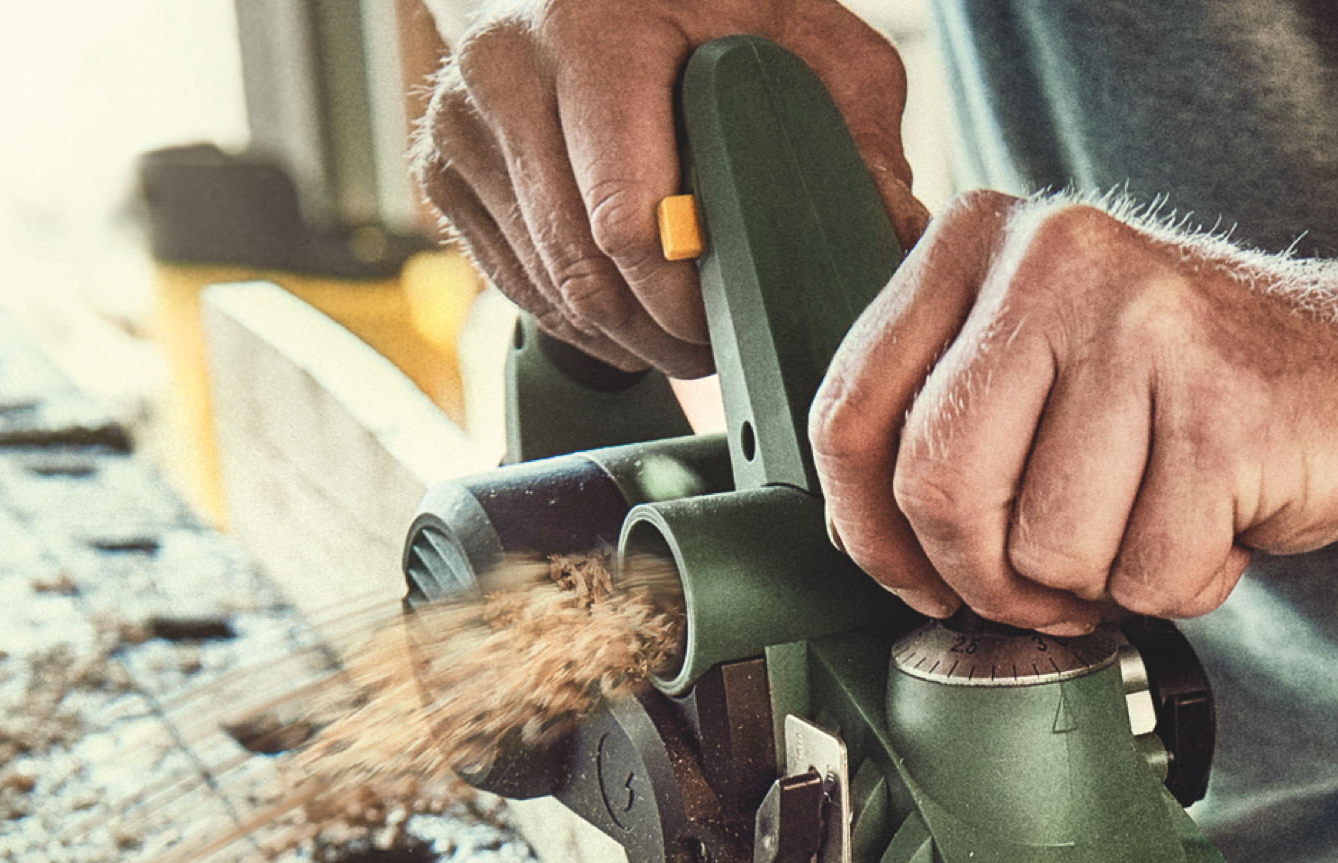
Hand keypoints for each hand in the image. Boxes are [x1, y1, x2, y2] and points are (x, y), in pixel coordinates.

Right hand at [412, 0, 929, 375]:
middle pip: (582, 268)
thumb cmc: (711, 6)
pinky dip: (576, 319)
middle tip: (720, 353)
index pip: (624, 217)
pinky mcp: (444, 170)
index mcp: (594, 32)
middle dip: (660, 334)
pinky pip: (513, 285)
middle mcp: (508, 72)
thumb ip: (855, 127)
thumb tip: (893, 229)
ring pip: (545, 290)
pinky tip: (629, 313)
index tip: (738, 324)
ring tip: (685, 338)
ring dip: (621, 337)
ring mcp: (461, 125)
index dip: (686, 299)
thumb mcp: (805, 39)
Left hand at [810, 192, 1337, 632]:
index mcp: (980, 238)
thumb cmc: (1180, 389)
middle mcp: (1056, 259)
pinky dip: (1184, 585)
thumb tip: (860, 534)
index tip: (914, 577)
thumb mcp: (1038, 354)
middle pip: (938, 489)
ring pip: (1048, 549)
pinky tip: (1217, 524)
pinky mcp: (1227, 410)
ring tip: (1148, 528)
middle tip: (1036, 592)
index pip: (851, 414)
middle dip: (984, 580)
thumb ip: (942, 408)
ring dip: (1097, 587)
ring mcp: (1146, 327)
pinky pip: (1151, 572)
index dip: (869, 533)